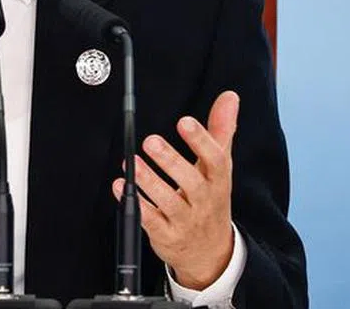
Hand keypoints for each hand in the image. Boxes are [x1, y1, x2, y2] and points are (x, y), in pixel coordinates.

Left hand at [112, 90, 238, 289]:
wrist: (211, 252)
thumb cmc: (211, 199)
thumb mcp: (219, 166)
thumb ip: (220, 130)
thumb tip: (229, 97)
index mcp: (218, 180)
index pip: (215, 160)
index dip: (201, 141)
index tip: (184, 122)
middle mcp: (204, 200)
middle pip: (191, 181)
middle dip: (170, 161)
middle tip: (150, 141)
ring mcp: (186, 220)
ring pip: (168, 201)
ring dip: (148, 181)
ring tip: (131, 162)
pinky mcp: (167, 235)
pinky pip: (151, 220)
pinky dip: (137, 204)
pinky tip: (120, 186)